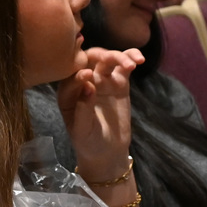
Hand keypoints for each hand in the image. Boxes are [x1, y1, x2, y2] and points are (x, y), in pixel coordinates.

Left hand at [59, 47, 143, 179]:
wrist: (107, 152)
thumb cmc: (89, 142)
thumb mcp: (82, 131)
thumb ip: (83, 109)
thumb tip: (88, 86)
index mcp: (68, 92)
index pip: (72, 76)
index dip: (79, 73)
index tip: (89, 76)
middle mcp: (83, 81)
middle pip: (89, 59)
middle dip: (100, 55)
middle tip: (112, 59)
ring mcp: (101, 80)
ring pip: (107, 59)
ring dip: (119, 56)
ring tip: (131, 64)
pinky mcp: (118, 82)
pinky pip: (123, 66)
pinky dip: (131, 58)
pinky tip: (139, 59)